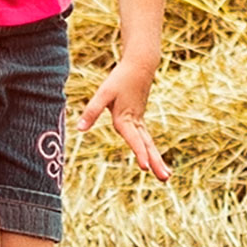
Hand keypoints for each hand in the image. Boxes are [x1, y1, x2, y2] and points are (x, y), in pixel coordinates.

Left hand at [78, 61, 170, 181]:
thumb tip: (80, 129)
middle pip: (147, 146)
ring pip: (149, 144)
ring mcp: (139, 121)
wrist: (139, 67)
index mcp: (126, 118)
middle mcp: (135, 122)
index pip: (133, 140)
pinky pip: (146, 139)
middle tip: (165, 178)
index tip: (144, 167)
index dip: (138, 153)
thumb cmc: (119, 80)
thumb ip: (92, 111)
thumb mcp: (103, 94)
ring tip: (167, 176)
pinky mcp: (139, 119)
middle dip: (155, 163)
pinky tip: (155, 161)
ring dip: (157, 160)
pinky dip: (151, 151)